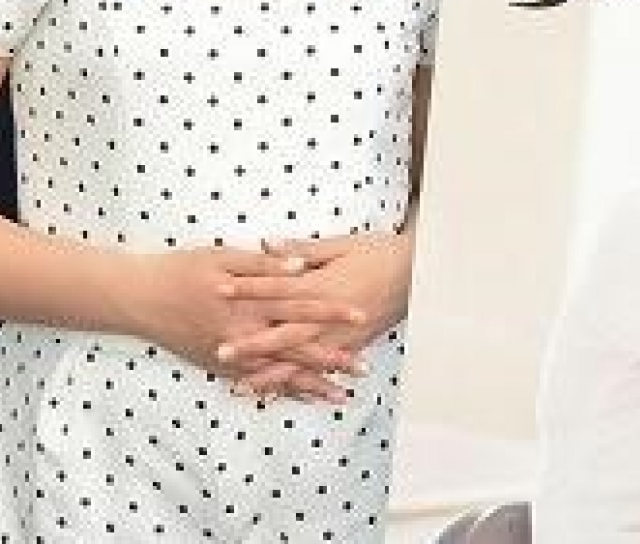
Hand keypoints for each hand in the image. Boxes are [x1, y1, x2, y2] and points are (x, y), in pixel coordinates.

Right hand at [126, 244, 361, 378]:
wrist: (141, 299)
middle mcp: (244, 334)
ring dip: (312, 384)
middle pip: (296, 349)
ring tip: (341, 395)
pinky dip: (281, 390)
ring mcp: (232, 356)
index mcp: (249, 302)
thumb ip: (263, 264)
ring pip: (280, 373)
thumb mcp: (222, 256)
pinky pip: (257, 382)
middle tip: (363, 368)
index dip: (330, 311)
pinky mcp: (220, 367)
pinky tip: (301, 397)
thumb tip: (300, 266)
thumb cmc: (182, 270)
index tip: (360, 315)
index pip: (299, 307)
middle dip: (331, 359)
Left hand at [219, 230, 413, 400]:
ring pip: (301, 361)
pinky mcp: (354, 346)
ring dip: (271, 374)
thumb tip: (266, 244)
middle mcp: (329, 317)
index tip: (219, 292)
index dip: (247, 290)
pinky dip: (303, 385)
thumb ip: (303, 250)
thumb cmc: (379, 251)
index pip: (276, 289)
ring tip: (242, 385)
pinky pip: (324, 370)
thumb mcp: (341, 244)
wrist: (420, 272)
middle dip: (251, 345)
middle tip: (220, 352)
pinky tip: (284, 395)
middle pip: (283, 334)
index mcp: (322, 285)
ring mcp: (342, 336)